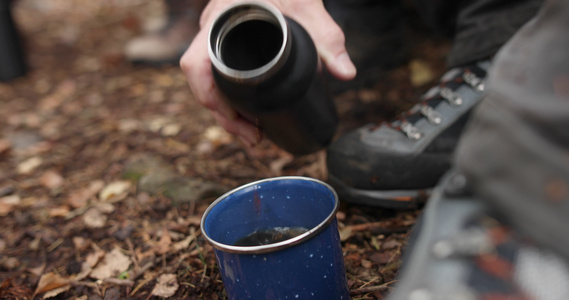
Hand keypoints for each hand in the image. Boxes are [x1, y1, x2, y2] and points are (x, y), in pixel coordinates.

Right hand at [180, 0, 356, 146]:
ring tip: (253, 137)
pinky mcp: (227, 48)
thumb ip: (329, 39)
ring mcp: (216, 40)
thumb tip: (347, 74)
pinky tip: (247, 118)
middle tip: (254, 139)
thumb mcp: (310, 9)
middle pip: (202, 83)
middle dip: (224, 116)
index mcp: (221, 19)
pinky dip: (229, 100)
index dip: (209, 96)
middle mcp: (211, 31)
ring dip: (226, 113)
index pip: (196, 63)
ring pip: (209, 84)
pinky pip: (218, 77)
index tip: (237, 118)